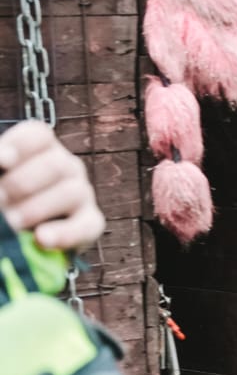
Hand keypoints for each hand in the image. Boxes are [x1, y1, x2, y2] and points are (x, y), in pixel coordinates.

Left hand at [0, 121, 104, 250]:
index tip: (3, 161)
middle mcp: (66, 167)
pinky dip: (65, 233)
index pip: (38, 135)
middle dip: (22, 184)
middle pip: (56, 164)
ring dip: (37, 209)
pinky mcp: (91, 223)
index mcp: (40, 150)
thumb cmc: (4, 201)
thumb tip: (2, 162)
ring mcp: (82, 194)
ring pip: (72, 192)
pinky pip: (88, 225)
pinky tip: (42, 239)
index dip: (20, 145)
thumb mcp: (0, 181)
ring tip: (11, 223)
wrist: (21, 238)